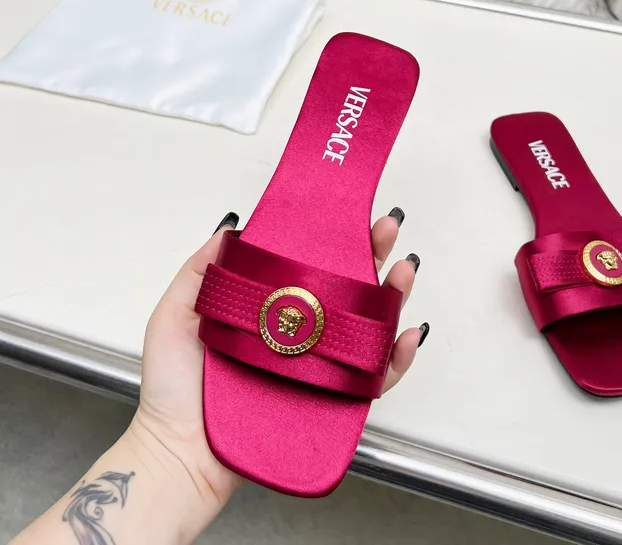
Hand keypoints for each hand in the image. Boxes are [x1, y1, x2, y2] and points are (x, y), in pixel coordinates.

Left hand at [129, 211, 423, 512]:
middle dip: (373, 253)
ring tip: (402, 272)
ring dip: (394, 295)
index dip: (333, 238)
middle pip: (348, 288)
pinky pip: (373, 378)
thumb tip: (232, 228)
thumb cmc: (172, 387)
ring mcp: (317, 366)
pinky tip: (406, 335)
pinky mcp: (329, 400)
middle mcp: (299, 335)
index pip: (311, 266)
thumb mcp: (176, 314)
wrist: (178, 452)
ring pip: (368, 326)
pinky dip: (397, 358)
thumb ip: (201, 270)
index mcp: (271, 310)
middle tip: (385, 227)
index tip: (346, 212)